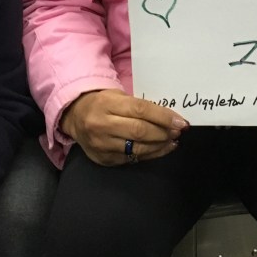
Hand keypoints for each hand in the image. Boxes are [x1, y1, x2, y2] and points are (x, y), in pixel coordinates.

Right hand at [60, 89, 188, 165]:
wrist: (75, 116)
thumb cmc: (103, 103)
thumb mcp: (118, 97)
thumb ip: (141, 106)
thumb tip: (170, 118)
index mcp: (106, 104)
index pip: (140, 110)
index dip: (163, 117)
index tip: (181, 121)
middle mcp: (101, 125)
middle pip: (140, 131)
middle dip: (164, 132)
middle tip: (178, 131)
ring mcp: (101, 144)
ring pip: (137, 148)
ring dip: (160, 146)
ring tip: (172, 141)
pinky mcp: (103, 159)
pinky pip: (131, 159)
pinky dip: (149, 154)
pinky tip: (160, 149)